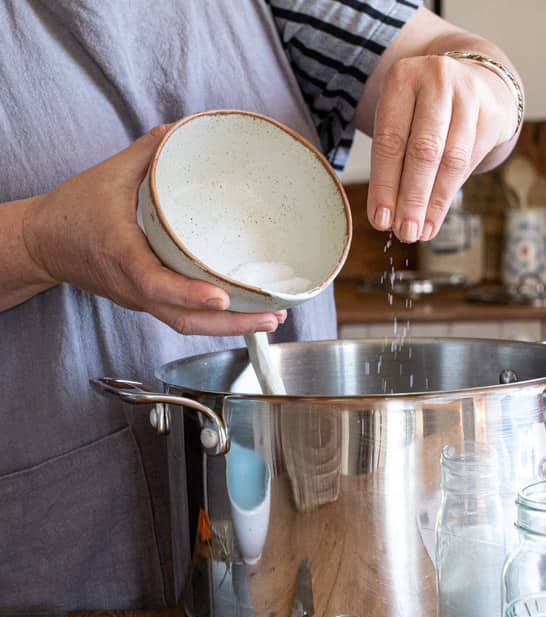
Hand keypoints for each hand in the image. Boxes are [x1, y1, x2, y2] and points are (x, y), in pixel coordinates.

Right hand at [22, 125, 285, 334]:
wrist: (44, 243)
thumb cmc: (73, 210)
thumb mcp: (108, 174)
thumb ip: (147, 153)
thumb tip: (182, 130)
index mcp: (121, 254)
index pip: (155, 282)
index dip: (188, 294)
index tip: (221, 296)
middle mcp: (134, 286)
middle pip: (183, 319)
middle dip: (230, 324)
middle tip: (271, 317)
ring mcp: (141, 299)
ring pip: (186, 325)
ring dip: (229, 328)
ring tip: (269, 319)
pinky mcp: (147, 302)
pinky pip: (182, 319)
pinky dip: (214, 321)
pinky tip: (244, 313)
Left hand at [367, 54, 516, 242]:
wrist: (469, 81)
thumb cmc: (420, 109)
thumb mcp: (397, 120)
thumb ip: (391, 162)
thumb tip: (386, 217)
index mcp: (403, 78)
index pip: (390, 140)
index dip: (384, 184)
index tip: (380, 219)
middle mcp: (437, 80)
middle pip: (424, 150)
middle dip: (412, 198)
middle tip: (404, 232)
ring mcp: (469, 94)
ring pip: (451, 160)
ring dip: (433, 203)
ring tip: (419, 232)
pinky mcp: (492, 113)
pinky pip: (469, 162)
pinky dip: (449, 195)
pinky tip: (435, 217)